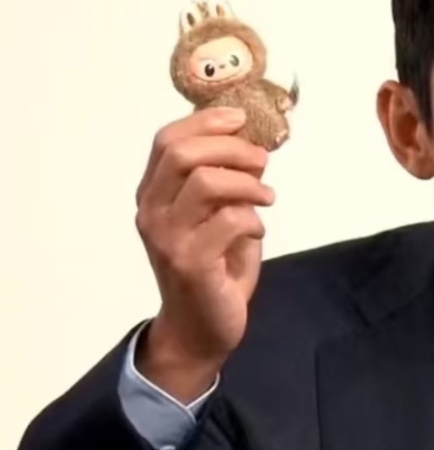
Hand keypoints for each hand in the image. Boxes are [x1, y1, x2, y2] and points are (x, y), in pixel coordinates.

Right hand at [134, 110, 276, 396]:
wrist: (198, 331)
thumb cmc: (211, 268)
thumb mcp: (211, 216)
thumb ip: (220, 180)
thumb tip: (251, 142)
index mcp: (152, 194)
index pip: (167, 140)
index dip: (206, 121)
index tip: (242, 119)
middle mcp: (151, 212)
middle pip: (183, 154)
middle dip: (231, 148)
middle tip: (262, 162)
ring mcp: (168, 238)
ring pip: (205, 182)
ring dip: (247, 183)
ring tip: (267, 197)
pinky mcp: (191, 263)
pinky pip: (229, 221)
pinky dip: (253, 220)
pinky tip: (257, 232)